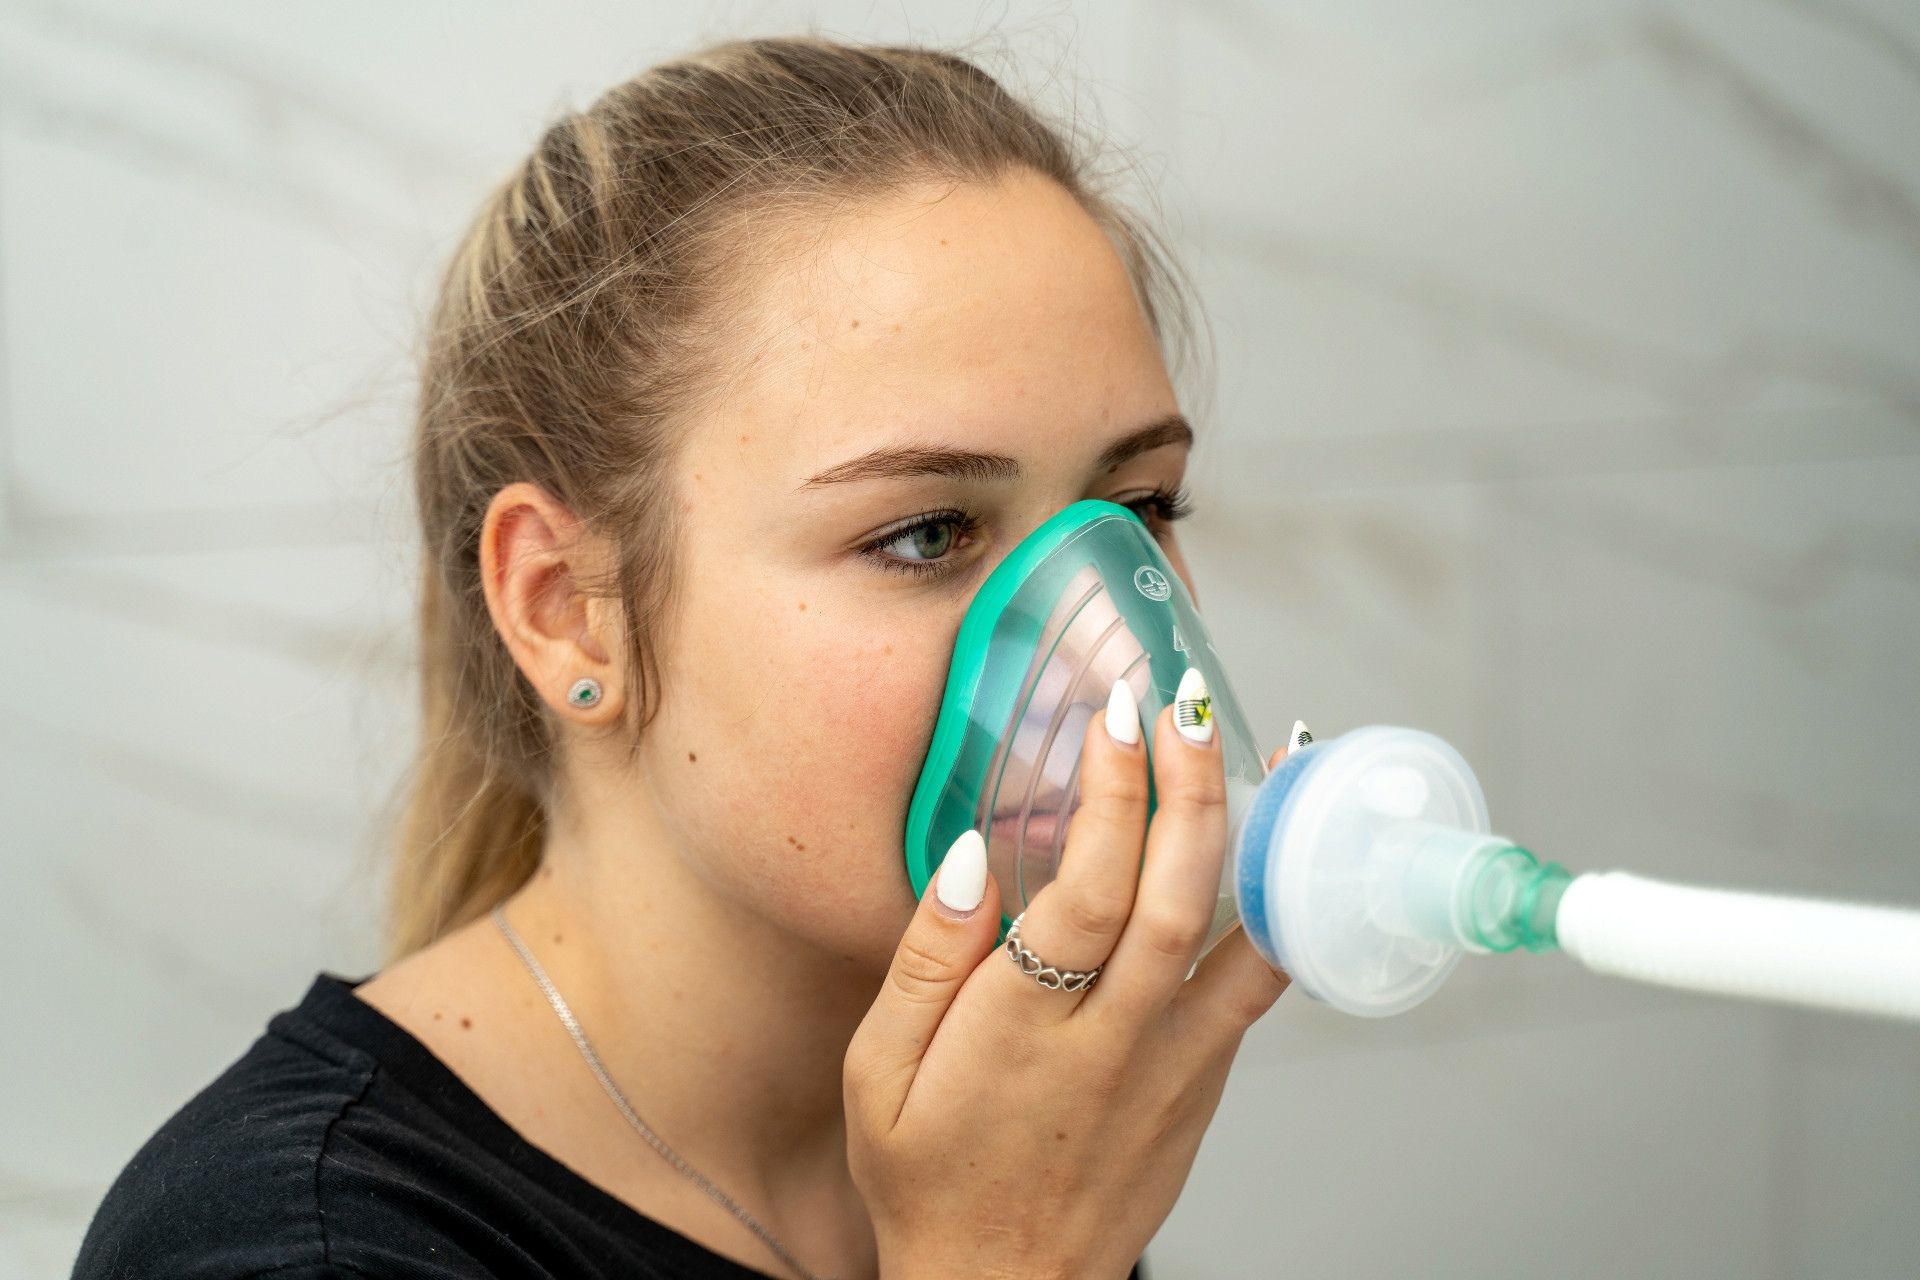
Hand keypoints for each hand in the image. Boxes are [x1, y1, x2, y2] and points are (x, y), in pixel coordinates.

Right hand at [844, 678, 1295, 1278]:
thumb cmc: (931, 1181)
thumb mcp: (877, 1076)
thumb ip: (923, 961)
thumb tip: (968, 855)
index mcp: (1020, 1033)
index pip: (1088, 894)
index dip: (1112, 795)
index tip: (1115, 715)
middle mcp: (1112, 1044)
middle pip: (1177, 900)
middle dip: (1191, 788)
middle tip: (1188, 705)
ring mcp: (1173, 1066)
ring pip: (1238, 940)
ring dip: (1255, 836)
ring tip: (1270, 750)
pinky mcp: (1204, 1084)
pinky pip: (1255, 985)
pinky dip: (1274, 905)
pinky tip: (1276, 846)